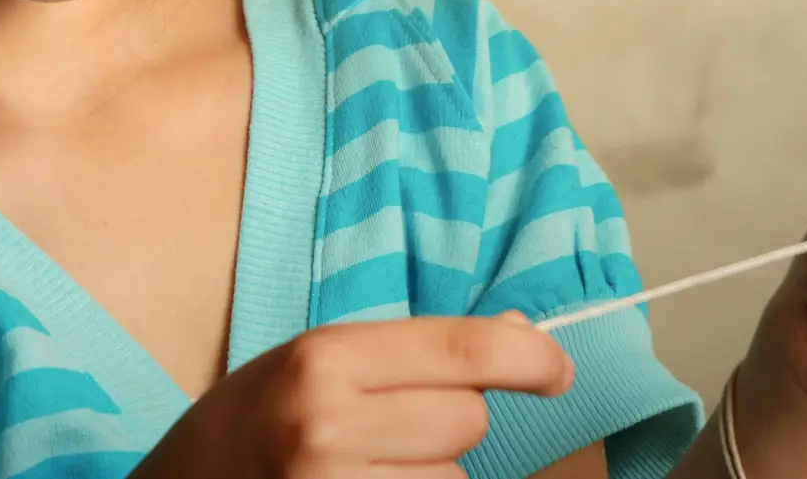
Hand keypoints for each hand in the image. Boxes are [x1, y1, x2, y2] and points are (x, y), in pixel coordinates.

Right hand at [133, 312, 573, 477]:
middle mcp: (326, 425)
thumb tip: (523, 342)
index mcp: (322, 359)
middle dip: (448, 427)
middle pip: (466, 420)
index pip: (463, 353)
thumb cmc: (247, 425)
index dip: (529, 362)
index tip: (558, 371)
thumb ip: (411, 353)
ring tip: (364, 472)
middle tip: (390, 433)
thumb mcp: (313, 363)